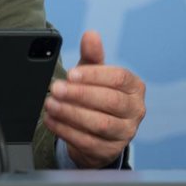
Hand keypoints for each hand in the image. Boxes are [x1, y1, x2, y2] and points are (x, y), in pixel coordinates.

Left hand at [43, 31, 145, 168]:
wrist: (97, 131)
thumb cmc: (97, 95)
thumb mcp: (94, 74)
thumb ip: (92, 55)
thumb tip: (90, 35)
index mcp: (134, 87)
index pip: (119, 78)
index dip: (94, 76)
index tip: (71, 74)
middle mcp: (135, 111)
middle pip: (110, 101)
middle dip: (80, 94)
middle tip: (56, 89)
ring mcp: (125, 133)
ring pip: (100, 124)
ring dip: (71, 113)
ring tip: (50, 104)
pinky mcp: (109, 151)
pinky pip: (87, 141)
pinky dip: (66, 130)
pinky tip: (51, 120)